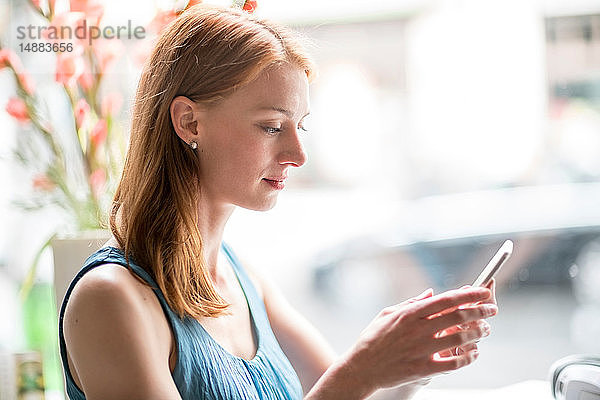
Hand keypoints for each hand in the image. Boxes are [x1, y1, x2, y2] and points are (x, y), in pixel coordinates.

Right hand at [342, 286, 496, 394]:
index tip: (483, 292)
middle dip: (480, 311)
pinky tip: (474, 353)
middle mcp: (417, 329)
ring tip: (485, 330)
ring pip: (459, 338)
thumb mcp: (388, 313)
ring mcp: (421, 349)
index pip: (447, 299)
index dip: (469, 295)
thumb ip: (412, 302)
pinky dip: (468, 357)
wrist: (361, 367)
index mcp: (410, 313)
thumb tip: (431, 293)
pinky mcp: (422, 368)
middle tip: (492, 310)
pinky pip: (453, 363)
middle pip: (457, 316)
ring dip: (477, 333)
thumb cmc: (373, 338)